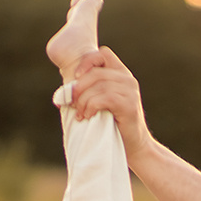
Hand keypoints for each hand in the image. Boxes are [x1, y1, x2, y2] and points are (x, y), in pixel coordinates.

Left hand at [65, 47, 151, 161]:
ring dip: (83, 101)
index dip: (87, 62)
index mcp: (121, 74)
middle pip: (96, 72)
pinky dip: (91, 107)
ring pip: (98, 86)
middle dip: (79, 88)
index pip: (103, 54)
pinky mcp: (129, 104)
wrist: (134, 147)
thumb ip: (91, 90)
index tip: (75, 77)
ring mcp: (130, 91)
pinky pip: (104, 98)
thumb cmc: (114, 126)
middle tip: (71, 103)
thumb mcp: (102, 102)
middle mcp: (127, 79)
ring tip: (80, 114)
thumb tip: (66, 89)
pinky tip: (88, 116)